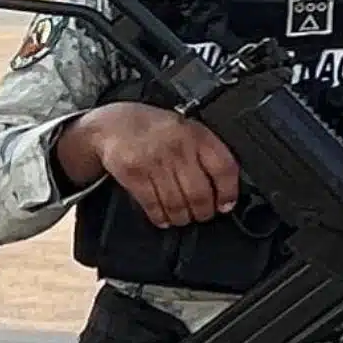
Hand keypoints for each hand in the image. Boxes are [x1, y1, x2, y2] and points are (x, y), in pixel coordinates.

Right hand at [65, 101, 244, 225]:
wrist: (114, 124)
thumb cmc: (154, 129)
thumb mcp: (186, 129)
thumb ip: (204, 152)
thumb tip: (222, 187)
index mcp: (197, 135)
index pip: (223, 168)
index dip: (228, 192)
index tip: (226, 205)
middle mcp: (178, 148)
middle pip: (199, 193)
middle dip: (203, 212)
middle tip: (203, 215)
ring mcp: (154, 162)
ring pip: (177, 203)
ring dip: (182, 217)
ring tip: (183, 218)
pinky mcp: (134, 175)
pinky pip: (153, 204)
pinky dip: (160, 217)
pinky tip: (163, 218)